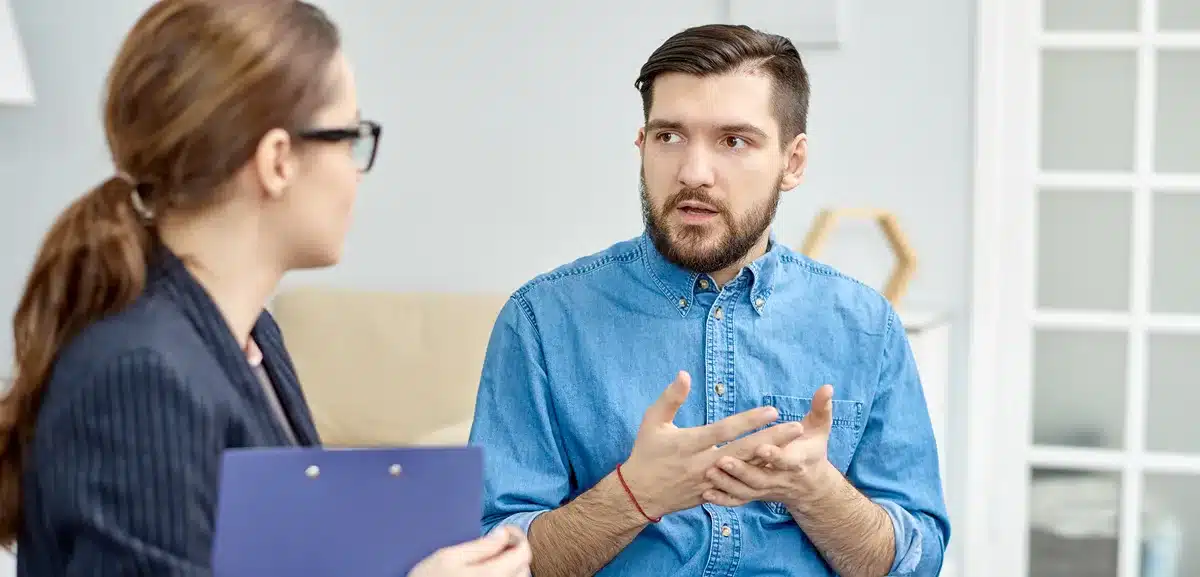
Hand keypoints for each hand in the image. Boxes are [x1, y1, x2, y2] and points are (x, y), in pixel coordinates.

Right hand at [407, 525, 531, 576]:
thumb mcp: (448, 557)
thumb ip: (480, 546)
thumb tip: (503, 534)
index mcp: (491, 575)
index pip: (524, 552)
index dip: (517, 536)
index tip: (504, 530)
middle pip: (524, 567)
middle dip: (514, 551)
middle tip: (497, 543)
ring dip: (511, 567)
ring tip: (490, 559)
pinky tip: (487, 574)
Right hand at [618, 371, 806, 519]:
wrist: (639, 494)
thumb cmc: (646, 452)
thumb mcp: (652, 421)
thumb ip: (670, 398)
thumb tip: (684, 374)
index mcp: (689, 444)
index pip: (724, 431)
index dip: (749, 421)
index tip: (771, 411)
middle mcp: (702, 464)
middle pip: (743, 451)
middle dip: (772, 440)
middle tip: (797, 428)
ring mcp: (709, 482)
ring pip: (745, 470)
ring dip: (770, 458)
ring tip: (794, 447)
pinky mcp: (712, 494)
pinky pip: (739, 486)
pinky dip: (758, 477)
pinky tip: (776, 469)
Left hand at [702, 384, 837, 508]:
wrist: (811, 486)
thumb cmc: (811, 449)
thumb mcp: (820, 429)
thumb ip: (822, 408)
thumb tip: (827, 387)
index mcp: (797, 462)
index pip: (786, 461)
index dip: (774, 455)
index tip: (761, 447)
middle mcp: (781, 479)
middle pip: (760, 478)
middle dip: (742, 471)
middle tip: (722, 460)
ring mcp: (766, 490)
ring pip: (746, 491)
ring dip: (728, 484)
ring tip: (710, 474)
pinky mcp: (755, 496)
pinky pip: (738, 501)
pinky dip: (723, 500)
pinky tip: (706, 495)